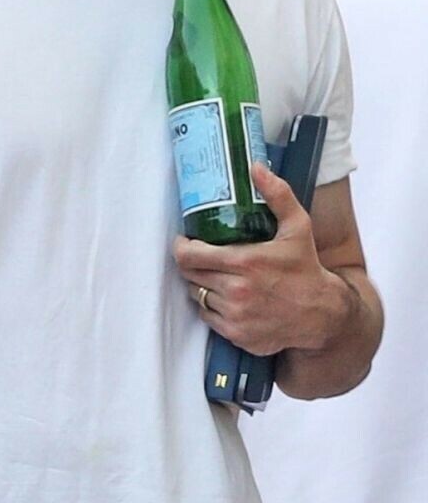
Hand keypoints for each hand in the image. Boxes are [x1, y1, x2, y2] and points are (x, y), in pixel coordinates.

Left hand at [173, 162, 344, 357]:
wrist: (323, 316)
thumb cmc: (306, 269)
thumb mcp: (298, 227)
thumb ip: (277, 195)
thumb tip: (256, 168)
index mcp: (245, 263)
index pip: (189, 256)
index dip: (181, 247)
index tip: (185, 241)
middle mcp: (237, 291)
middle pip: (189, 275)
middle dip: (191, 263)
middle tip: (201, 256)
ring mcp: (235, 315)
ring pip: (197, 294)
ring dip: (201, 283)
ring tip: (216, 275)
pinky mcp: (235, 334)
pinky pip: (207, 316)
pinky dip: (211, 306)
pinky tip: (226, 296)